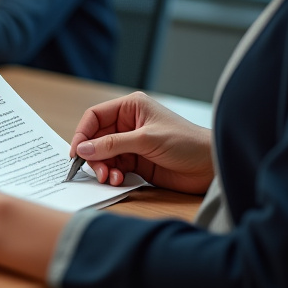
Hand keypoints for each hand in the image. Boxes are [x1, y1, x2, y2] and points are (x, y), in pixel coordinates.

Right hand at [69, 91, 213, 193]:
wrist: (210, 166)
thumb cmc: (186, 142)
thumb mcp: (146, 140)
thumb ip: (113, 144)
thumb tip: (83, 148)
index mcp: (130, 107)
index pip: (95, 117)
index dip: (82, 133)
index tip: (76, 152)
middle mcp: (128, 124)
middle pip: (96, 138)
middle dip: (93, 155)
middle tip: (97, 170)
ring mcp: (132, 144)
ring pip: (103, 155)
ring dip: (102, 168)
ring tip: (110, 178)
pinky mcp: (137, 163)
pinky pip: (114, 168)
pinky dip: (112, 175)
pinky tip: (118, 180)